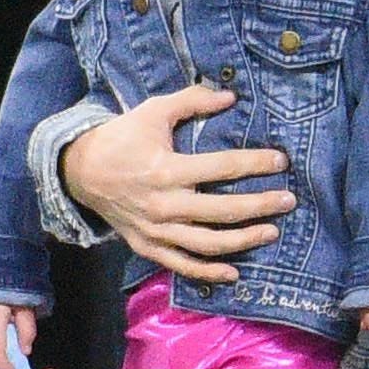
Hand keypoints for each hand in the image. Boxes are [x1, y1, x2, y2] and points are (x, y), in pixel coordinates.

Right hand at [62, 86, 293, 284]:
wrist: (79, 171)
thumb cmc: (122, 138)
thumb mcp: (153, 111)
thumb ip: (192, 100)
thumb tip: (231, 95)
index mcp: (167, 170)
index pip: (222, 168)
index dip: (255, 164)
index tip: (281, 161)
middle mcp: (164, 205)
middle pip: (222, 211)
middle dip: (260, 206)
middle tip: (289, 200)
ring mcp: (155, 230)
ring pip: (207, 243)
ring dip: (243, 241)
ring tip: (271, 232)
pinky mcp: (147, 246)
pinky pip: (181, 265)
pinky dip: (208, 273)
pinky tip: (234, 273)